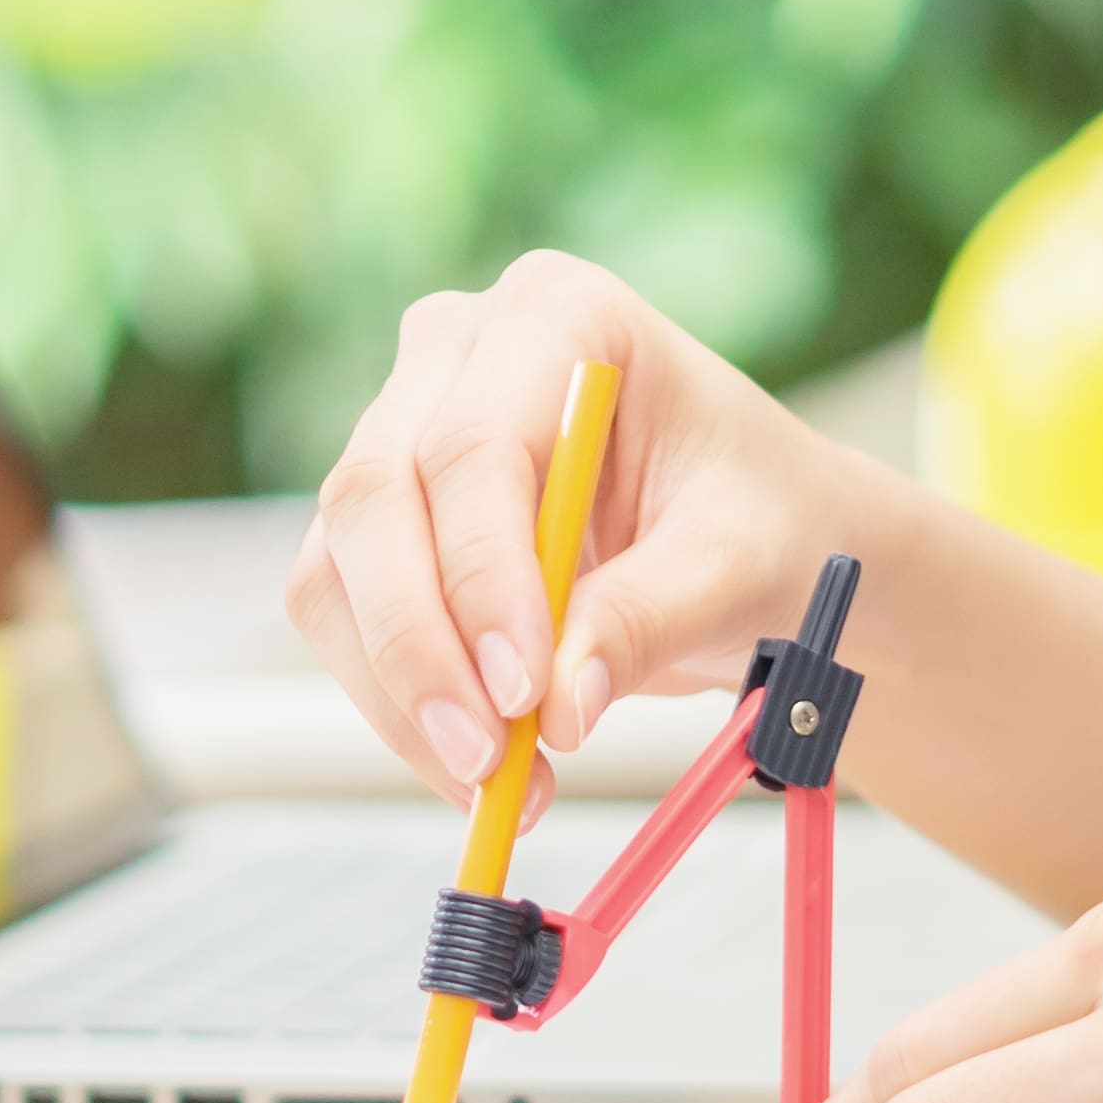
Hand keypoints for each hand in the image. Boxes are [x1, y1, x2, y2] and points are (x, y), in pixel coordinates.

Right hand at [282, 251, 890, 803]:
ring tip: (499, 789)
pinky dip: (397, 706)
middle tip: (488, 762)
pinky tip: (476, 768)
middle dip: (421, 647)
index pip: (476, 443)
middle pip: (378, 496)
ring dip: (401, 694)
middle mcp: (457, 351)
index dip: (483, 573)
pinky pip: (344, 617)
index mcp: (559, 313)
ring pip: (337, 566)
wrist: (759, 539)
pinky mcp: (381, 518)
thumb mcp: (737, 566)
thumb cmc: (764, 520)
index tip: (524, 693)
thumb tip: (556, 712)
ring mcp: (402, 428)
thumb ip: (647, 620)